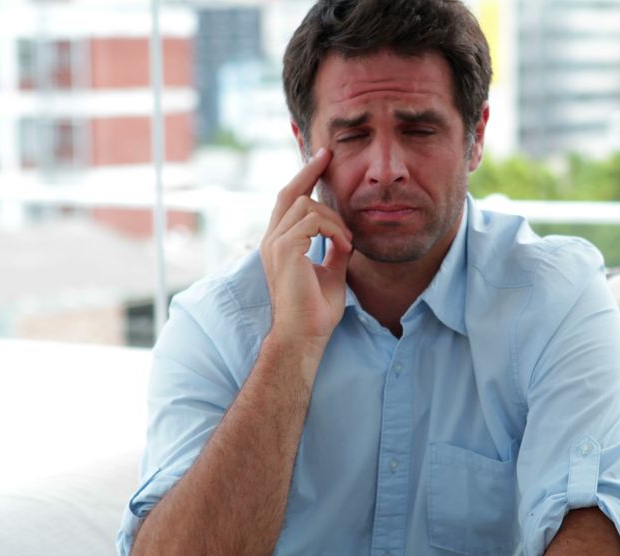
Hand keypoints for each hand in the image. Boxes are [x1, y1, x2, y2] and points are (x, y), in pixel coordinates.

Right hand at [261, 148, 352, 349]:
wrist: (305, 335)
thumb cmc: (316, 310)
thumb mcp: (331, 271)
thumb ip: (334, 250)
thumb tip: (345, 236)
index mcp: (280, 244)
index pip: (289, 202)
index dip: (304, 178)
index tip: (322, 160)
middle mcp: (272, 240)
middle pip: (289, 192)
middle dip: (309, 170)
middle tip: (328, 155)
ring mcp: (275, 243)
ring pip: (306, 205)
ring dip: (334, 219)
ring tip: (347, 242)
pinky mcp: (284, 249)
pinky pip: (312, 220)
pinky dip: (334, 230)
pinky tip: (344, 247)